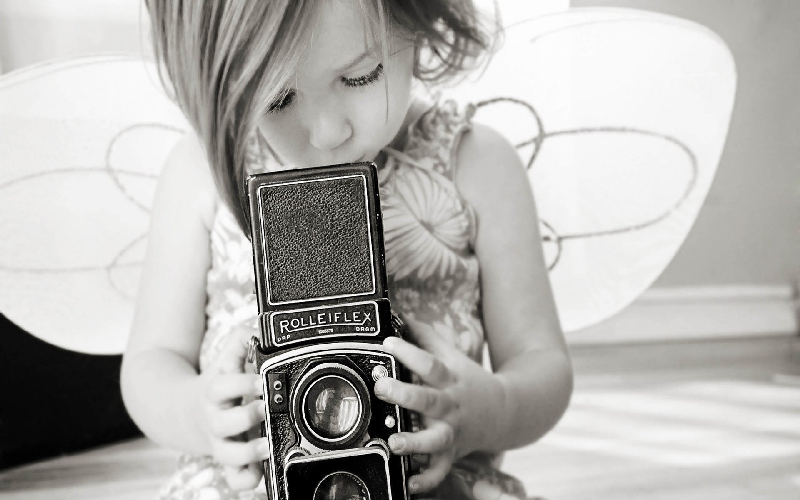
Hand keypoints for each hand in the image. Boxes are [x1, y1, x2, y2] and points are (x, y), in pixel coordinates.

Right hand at [198, 326, 268, 489]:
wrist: (182, 414)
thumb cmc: (215, 385)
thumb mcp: (224, 361)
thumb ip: (241, 341)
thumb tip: (259, 328)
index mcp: (214, 392)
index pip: (222, 387)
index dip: (242, 384)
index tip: (262, 380)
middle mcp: (215, 420)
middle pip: (224, 423)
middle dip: (247, 416)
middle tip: (267, 408)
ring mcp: (220, 443)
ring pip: (228, 456)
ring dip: (248, 454)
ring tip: (268, 444)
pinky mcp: (229, 462)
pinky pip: (235, 479)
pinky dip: (247, 479)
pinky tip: (263, 471)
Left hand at [374, 317, 506, 494]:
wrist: (506, 412)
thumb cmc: (470, 381)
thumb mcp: (453, 356)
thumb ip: (427, 337)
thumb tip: (401, 315)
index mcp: (449, 380)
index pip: (429, 362)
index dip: (409, 351)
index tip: (388, 342)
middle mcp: (450, 406)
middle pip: (427, 399)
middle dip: (404, 393)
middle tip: (381, 386)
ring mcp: (452, 431)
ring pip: (434, 438)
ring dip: (414, 442)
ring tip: (393, 442)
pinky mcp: (452, 454)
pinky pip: (439, 471)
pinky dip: (426, 480)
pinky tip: (409, 483)